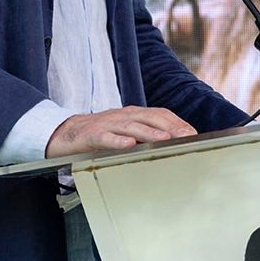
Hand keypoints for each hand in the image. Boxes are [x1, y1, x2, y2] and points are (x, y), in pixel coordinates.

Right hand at [46, 106, 196, 157]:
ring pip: (131, 126)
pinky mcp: (92, 135)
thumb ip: (146, 134)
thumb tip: (172, 142)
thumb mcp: (126, 131)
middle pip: (150, 118)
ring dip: (149, 133)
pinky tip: (128, 145)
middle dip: (170, 127)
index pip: (160, 114)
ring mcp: (107, 124)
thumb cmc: (101, 133)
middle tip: (187, 136)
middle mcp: (123, 116)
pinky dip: (118, 141)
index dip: (177, 122)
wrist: (66, 132)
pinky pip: (106, 138)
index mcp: (133, 115)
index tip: (193, 133)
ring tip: (165, 139)